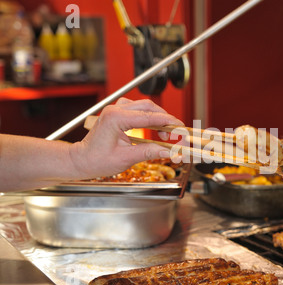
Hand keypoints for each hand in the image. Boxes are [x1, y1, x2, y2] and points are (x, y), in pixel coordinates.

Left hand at [69, 98, 183, 178]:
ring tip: (166, 133)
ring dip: (158, 117)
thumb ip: (150, 152)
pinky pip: (138, 109)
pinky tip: (154, 126)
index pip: (148, 117)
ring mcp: (116, 109)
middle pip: (148, 107)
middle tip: (176, 132)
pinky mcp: (117, 113)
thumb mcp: (126, 158)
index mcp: (115, 118)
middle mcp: (115, 110)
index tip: (180, 127)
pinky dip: (149, 116)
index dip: (167, 122)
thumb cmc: (97, 160)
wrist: (82, 160)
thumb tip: (169, 151)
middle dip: (165, 119)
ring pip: (144, 106)